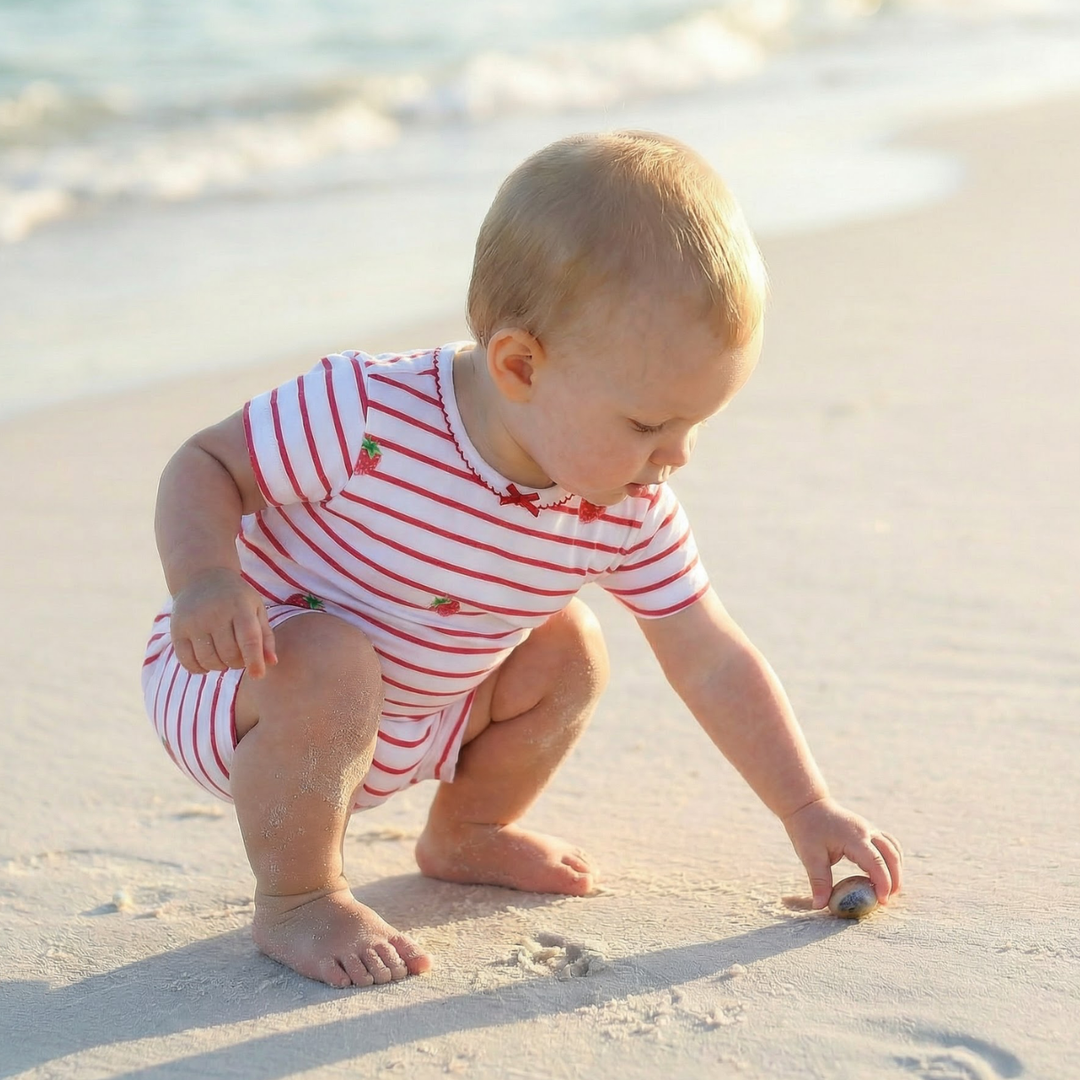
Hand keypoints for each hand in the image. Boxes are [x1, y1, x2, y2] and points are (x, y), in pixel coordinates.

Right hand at [170, 568, 277, 678]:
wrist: (202, 577)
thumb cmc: (237, 598)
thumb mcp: (256, 609)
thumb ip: (265, 636)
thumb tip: (272, 663)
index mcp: (239, 607)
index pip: (249, 639)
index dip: (254, 661)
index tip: (258, 675)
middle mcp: (215, 613)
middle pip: (229, 654)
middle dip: (238, 663)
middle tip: (240, 657)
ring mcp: (193, 622)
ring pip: (209, 660)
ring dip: (220, 667)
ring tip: (225, 658)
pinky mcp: (177, 630)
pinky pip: (187, 662)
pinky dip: (200, 669)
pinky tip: (208, 662)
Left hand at [781, 796, 901, 908]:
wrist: (806, 804)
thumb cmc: (807, 829)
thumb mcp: (809, 856)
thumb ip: (819, 881)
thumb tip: (819, 906)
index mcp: (854, 838)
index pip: (876, 862)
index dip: (883, 883)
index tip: (882, 901)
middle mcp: (866, 831)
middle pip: (891, 855)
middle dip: (895, 879)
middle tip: (888, 900)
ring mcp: (868, 828)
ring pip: (893, 848)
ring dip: (896, 868)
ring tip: (889, 889)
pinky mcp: (867, 829)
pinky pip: (887, 844)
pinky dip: (890, 859)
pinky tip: (884, 872)